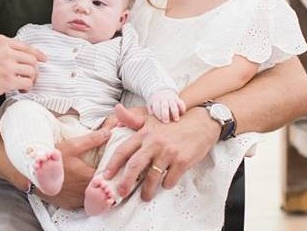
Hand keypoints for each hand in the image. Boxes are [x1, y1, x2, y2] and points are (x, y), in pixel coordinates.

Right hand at [0, 35, 45, 100]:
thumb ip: (4, 48)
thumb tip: (22, 55)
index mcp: (2, 41)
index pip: (27, 47)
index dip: (38, 54)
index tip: (44, 59)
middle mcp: (6, 51)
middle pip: (32, 59)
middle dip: (35, 69)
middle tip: (31, 77)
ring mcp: (8, 66)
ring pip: (32, 71)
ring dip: (31, 80)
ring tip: (25, 85)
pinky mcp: (8, 81)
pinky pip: (27, 83)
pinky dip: (27, 88)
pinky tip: (21, 91)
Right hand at [37, 128, 110, 208]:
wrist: (33, 176)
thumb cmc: (53, 161)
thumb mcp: (72, 146)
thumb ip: (92, 140)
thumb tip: (109, 133)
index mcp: (89, 178)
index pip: (109, 178)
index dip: (113, 172)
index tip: (115, 166)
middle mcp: (85, 193)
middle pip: (102, 189)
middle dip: (106, 181)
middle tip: (106, 172)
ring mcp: (77, 201)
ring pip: (93, 197)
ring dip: (96, 190)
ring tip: (95, 180)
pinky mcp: (70, 205)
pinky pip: (83, 202)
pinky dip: (85, 196)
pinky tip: (82, 187)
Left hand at [103, 107, 217, 200]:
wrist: (200, 122)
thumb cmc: (172, 122)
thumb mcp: (151, 118)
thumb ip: (132, 118)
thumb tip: (116, 110)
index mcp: (144, 133)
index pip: (124, 150)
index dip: (113, 164)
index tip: (106, 176)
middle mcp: (154, 143)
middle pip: (134, 166)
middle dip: (125, 182)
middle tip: (121, 192)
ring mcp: (168, 152)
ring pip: (152, 177)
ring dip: (147, 190)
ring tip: (145, 196)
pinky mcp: (182, 161)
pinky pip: (170, 180)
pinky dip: (166, 185)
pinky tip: (165, 184)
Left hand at [147, 90, 185, 122]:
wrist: (163, 91)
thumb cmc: (156, 101)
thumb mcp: (151, 103)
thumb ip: (150, 109)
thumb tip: (151, 116)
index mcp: (156, 100)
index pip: (156, 107)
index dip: (158, 114)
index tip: (160, 119)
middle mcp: (163, 99)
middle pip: (164, 107)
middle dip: (165, 115)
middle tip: (166, 122)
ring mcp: (171, 99)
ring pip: (173, 105)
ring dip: (175, 113)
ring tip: (176, 120)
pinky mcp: (177, 99)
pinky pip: (181, 103)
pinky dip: (182, 108)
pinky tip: (182, 113)